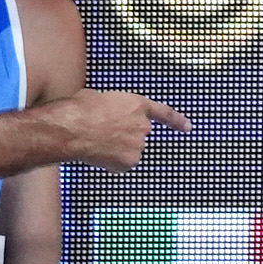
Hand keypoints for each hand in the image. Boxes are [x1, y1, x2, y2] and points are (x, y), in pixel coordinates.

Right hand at [35, 88, 197, 170]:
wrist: (74, 128)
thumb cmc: (81, 109)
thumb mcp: (102, 98)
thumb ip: (115, 109)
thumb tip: (110, 117)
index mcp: (137, 104)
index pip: (164, 113)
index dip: (177, 121)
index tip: (188, 127)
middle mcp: (143, 126)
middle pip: (138, 135)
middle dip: (124, 136)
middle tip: (102, 133)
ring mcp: (138, 145)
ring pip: (129, 150)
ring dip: (116, 148)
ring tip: (96, 141)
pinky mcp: (130, 162)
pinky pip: (122, 164)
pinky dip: (112, 162)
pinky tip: (98, 154)